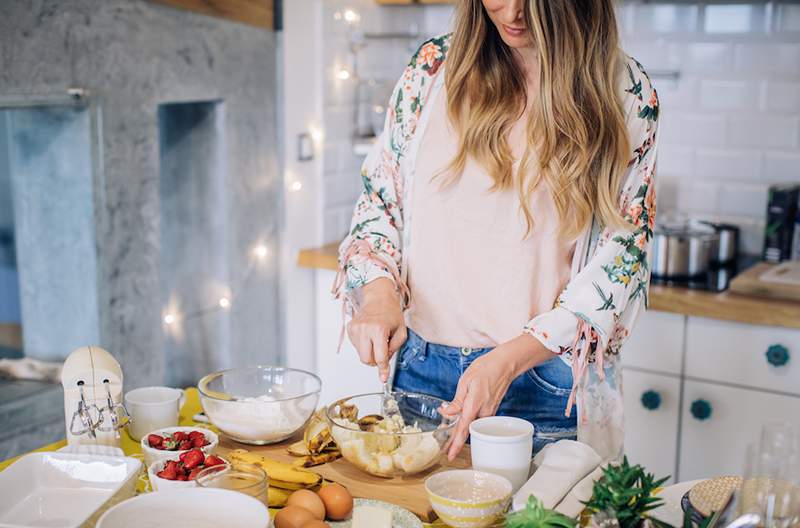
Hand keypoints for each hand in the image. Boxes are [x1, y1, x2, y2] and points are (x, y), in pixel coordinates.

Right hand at [346, 278, 406, 382]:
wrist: (378, 298)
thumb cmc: (391, 313)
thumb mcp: (401, 331)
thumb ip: (394, 348)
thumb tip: (384, 361)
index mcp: (379, 330)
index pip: (380, 357)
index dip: (382, 370)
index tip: (383, 379)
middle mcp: (365, 329)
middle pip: (366, 359)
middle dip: (375, 361)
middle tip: (381, 352)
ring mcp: (355, 328)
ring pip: (360, 354)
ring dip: (369, 351)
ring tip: (376, 338)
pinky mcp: (350, 328)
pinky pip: (356, 346)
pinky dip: (364, 345)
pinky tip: (369, 335)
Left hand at [441, 333, 554, 459]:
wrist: (504, 365)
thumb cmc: (485, 369)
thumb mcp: (465, 382)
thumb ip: (456, 401)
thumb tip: (446, 413)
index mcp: (474, 404)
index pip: (464, 429)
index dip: (456, 444)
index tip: (451, 455)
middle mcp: (484, 412)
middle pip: (468, 431)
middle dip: (456, 439)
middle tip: (444, 445)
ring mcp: (489, 413)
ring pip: (473, 426)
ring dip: (461, 429)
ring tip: (450, 432)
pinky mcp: (491, 411)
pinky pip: (478, 421)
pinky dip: (469, 422)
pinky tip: (461, 419)